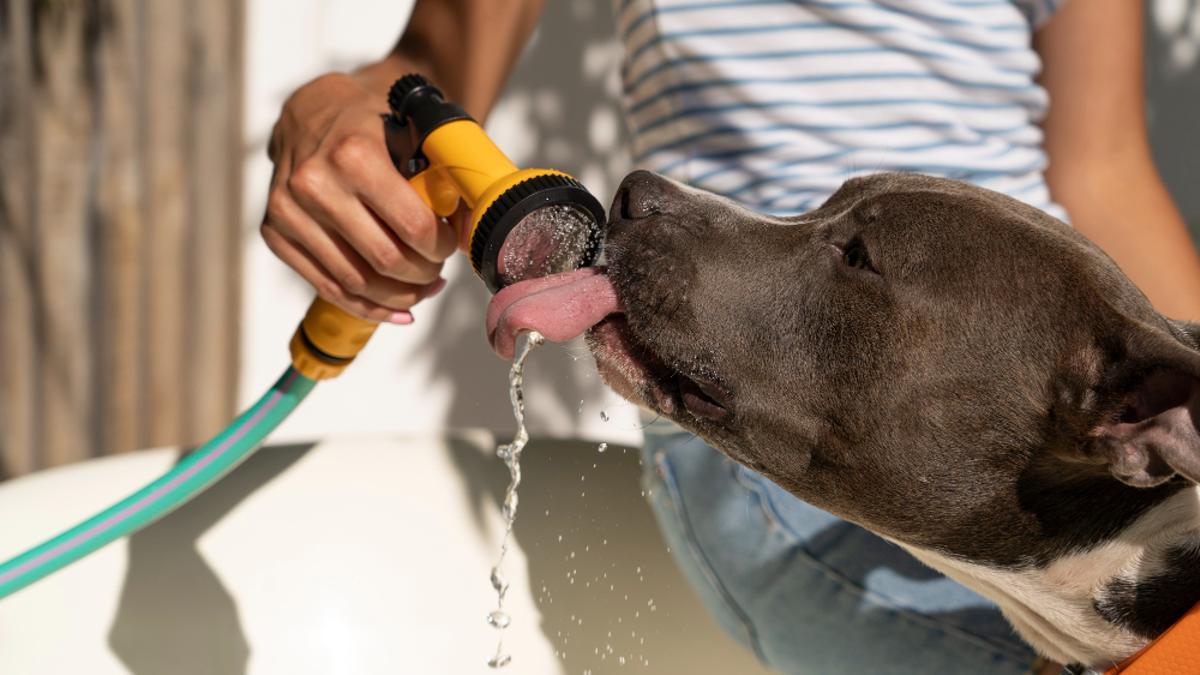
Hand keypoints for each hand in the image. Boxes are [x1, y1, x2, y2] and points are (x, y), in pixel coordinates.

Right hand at [262, 70, 458, 322]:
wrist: (311, 110)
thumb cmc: (371, 121)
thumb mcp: (413, 128)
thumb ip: (445, 171)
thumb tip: (476, 224)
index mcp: (353, 154)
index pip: (412, 226)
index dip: (441, 246)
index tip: (450, 245)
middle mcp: (313, 184)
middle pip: (385, 260)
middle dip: (423, 274)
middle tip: (438, 271)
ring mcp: (288, 212)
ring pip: (357, 282)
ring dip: (400, 295)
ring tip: (423, 290)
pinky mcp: (274, 233)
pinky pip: (328, 287)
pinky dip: (367, 307)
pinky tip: (397, 310)